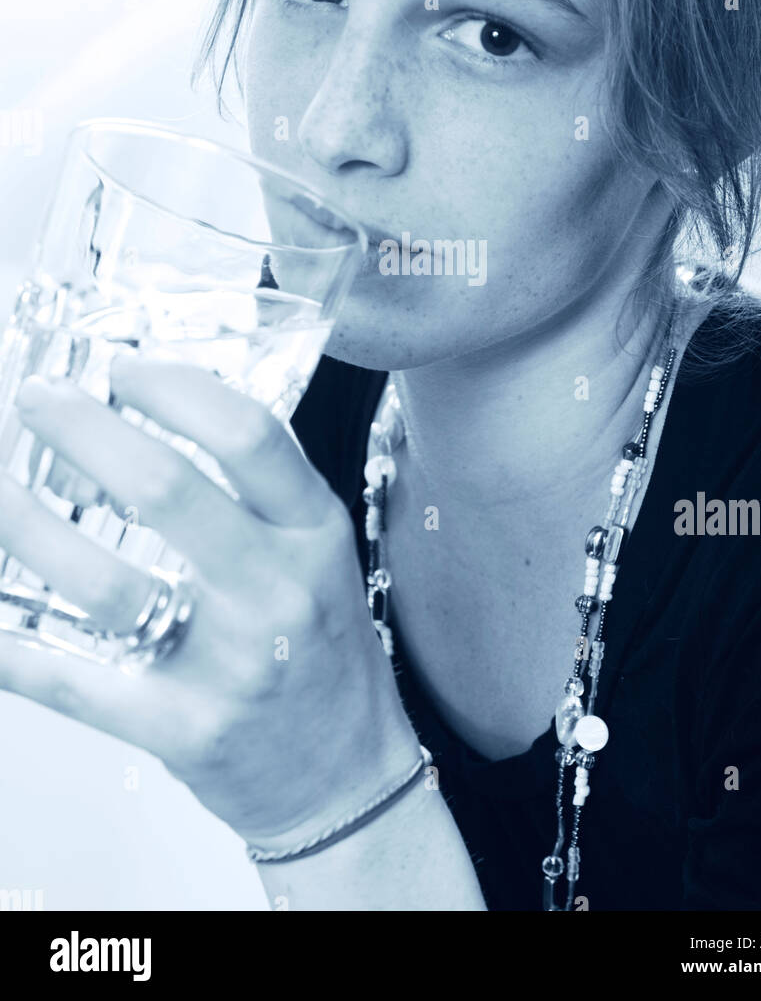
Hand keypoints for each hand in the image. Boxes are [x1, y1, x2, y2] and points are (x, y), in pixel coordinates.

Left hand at [0, 356, 419, 845]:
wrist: (344, 776)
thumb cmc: (323, 651)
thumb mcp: (319, 552)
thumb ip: (261, 490)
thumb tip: (166, 408)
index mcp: (313, 532)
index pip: (247, 434)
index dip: (173, 387)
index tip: (123, 367)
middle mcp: (276, 591)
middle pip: (165, 489)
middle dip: (81, 430)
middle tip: (34, 399)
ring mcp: (227, 664)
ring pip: (104, 582)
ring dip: (25, 527)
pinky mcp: (179, 728)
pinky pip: (72, 679)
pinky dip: (11, 643)